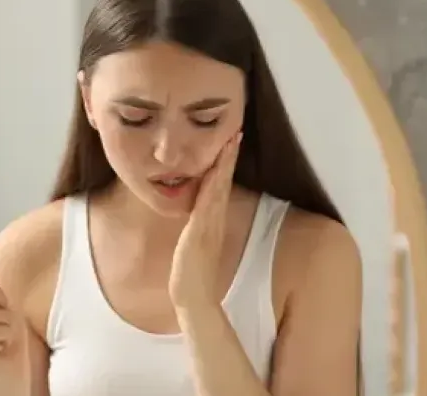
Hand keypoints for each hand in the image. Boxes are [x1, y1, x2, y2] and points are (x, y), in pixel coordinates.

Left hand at [169, 132, 242, 309]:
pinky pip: (208, 202)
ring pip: (219, 187)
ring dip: (224, 164)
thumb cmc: (190, 273)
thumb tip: (193, 218)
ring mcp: (209, 224)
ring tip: (230, 141)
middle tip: (235, 132)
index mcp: (211, 221)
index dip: (225, 165)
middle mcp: (214, 219)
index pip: (220, 186)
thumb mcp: (193, 244)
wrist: (192, 294)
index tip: (229, 143)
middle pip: (224, 181)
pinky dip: (213, 184)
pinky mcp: (200, 231)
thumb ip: (196, 229)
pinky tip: (215, 170)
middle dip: (229, 157)